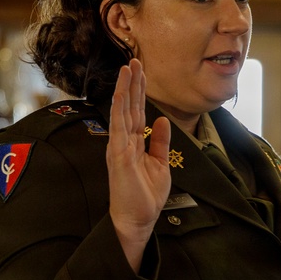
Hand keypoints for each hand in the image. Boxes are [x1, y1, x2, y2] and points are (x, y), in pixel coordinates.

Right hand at [107, 58, 171, 270]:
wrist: (137, 219)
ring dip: (124, 90)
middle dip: (132, 83)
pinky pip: (118, 128)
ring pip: (122, 112)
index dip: (139, 91)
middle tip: (134, 60)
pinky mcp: (118, 156)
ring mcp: (119, 147)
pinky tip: (121, 94)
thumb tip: (162, 120)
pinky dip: (119, 110)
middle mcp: (124, 141)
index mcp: (134, 143)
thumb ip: (159, 141)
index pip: (136, 112)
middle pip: (128, 106)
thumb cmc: (145, 196)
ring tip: (128, 68)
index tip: (141, 71)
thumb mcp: (160, 164)